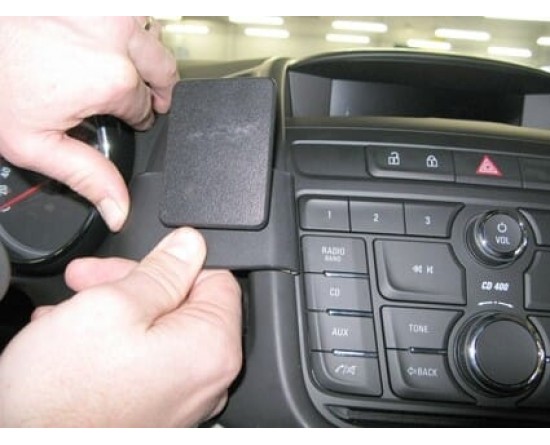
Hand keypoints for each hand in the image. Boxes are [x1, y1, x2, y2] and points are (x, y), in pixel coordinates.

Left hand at [0, 17, 178, 230]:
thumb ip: (85, 175)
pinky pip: (134, 14)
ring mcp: (112, 9)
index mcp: (114, 81)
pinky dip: (127, 29)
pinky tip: (104, 40)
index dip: (137, 117)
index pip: (148, 108)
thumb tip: (120, 209)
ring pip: (155, 38)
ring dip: (145, 56)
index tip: (124, 117)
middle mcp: (122, 39)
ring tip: (121, 67)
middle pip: (164, 72)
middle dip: (156, 88)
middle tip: (140, 97)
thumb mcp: (33, 142)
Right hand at [0, 228, 241, 426]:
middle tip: (89, 278)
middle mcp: (206, 380)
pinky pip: (145, 362)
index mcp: (212, 348)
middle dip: (133, 285)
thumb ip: (162, 270)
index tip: (139, 259)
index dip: (172, 262)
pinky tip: (75, 339)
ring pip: (158, 332)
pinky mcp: (156, 412)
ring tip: (70, 311)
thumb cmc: (63, 396)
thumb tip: (189, 245)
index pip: (217, 280)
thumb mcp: (113, 305)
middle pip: (183, 306)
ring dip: (115, 311)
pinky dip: (113, 343)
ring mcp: (181, 400)